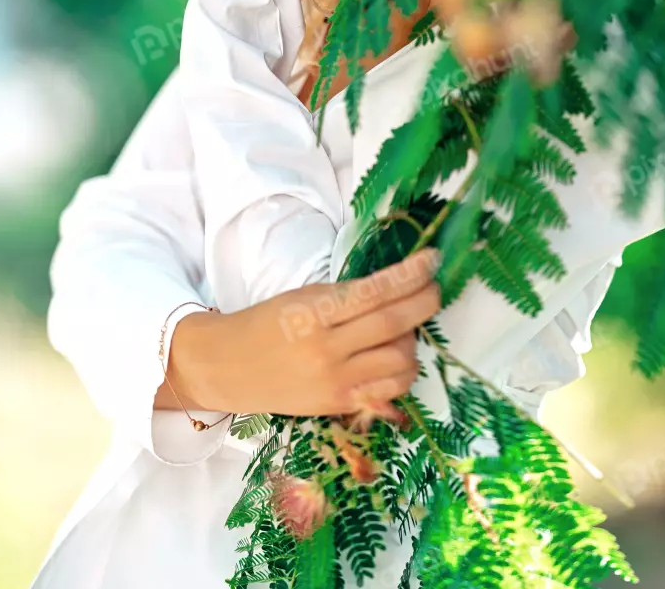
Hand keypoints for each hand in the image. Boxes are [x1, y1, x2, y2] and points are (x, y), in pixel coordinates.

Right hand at [163, 248, 440, 417]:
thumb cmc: (266, 323)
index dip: (410, 275)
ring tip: (405, 326)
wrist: (229, 367)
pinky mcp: (340, 405)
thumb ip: (346, 295)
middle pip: (393, 324)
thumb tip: (397, 286)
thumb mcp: (303, 297)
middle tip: (436, 288)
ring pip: (399, 360)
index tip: (432, 259)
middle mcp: (327, 349)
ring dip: (413, 339)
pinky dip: (403, 370)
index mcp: (313, 313)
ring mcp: (336, 382)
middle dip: (425, 302)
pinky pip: (390, 389)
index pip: (375, 291)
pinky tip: (396, 355)